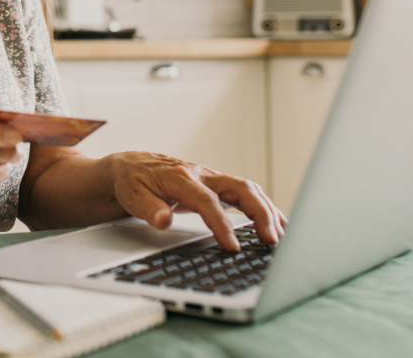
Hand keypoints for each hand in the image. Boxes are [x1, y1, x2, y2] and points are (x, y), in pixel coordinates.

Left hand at [108, 151, 285, 250]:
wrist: (130, 166)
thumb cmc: (132, 180)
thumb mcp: (132, 195)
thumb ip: (147, 208)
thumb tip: (163, 219)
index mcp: (181, 177)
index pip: (207, 201)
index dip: (222, 224)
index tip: (233, 247)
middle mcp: (201, 175)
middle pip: (240, 188)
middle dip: (260, 213)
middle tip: (272, 241)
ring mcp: (211, 179)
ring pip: (248, 189)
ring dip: (267, 211)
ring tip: (282, 236)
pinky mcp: (216, 186)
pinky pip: (246, 193)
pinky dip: (264, 207)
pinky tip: (277, 223)